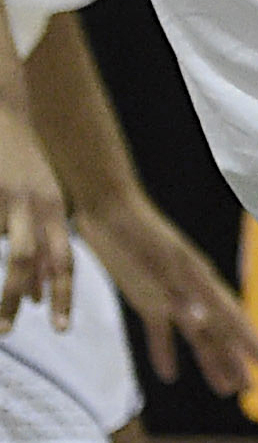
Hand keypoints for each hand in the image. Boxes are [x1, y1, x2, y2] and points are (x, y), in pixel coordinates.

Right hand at [0, 109, 72, 336]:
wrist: (6, 112)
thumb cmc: (22, 167)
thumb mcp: (42, 205)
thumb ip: (42, 252)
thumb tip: (40, 298)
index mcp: (55, 212)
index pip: (65, 262)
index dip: (64, 297)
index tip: (60, 329)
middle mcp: (37, 205)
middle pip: (30, 261)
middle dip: (17, 298)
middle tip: (7, 330)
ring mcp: (9, 198)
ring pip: (11, 252)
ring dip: (4, 286)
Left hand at [75, 196, 257, 393]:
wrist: (108, 207)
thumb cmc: (134, 232)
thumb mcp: (156, 261)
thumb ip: (178, 291)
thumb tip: (201, 321)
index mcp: (198, 280)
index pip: (231, 316)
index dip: (249, 340)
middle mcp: (190, 289)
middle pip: (218, 330)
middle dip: (234, 359)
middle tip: (250, 390)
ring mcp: (170, 294)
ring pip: (196, 334)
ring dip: (209, 360)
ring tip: (223, 389)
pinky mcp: (147, 296)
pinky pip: (160, 330)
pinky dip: (164, 351)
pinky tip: (169, 375)